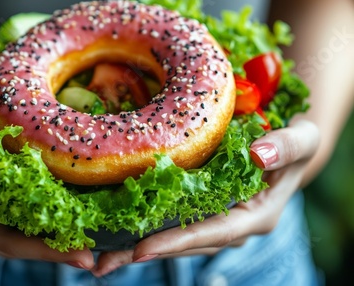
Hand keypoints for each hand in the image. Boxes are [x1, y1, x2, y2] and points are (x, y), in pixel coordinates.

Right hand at [0, 126, 94, 269]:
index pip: (2, 239)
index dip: (39, 248)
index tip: (75, 253)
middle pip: (19, 244)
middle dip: (54, 250)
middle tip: (90, 255)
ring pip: (22, 236)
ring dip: (53, 240)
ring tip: (87, 242)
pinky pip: (19, 222)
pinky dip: (43, 223)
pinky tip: (67, 218)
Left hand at [91, 120, 318, 276]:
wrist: (285, 146)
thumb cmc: (295, 143)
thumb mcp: (303, 140)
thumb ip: (289, 147)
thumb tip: (261, 154)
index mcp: (255, 216)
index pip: (213, 233)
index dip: (178, 242)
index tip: (141, 251)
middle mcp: (231, 224)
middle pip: (184, 242)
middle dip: (144, 251)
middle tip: (101, 262)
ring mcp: (214, 218)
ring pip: (172, 234)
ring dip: (136, 244)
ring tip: (98, 255)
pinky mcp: (200, 207)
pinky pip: (170, 218)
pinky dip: (143, 223)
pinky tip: (113, 226)